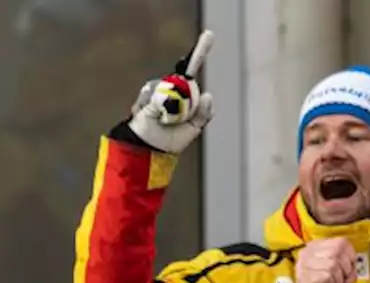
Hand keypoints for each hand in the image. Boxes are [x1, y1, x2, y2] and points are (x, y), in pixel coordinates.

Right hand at [128, 30, 214, 153]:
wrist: (149, 148)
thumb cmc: (171, 140)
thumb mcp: (194, 129)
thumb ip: (203, 114)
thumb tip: (208, 94)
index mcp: (186, 96)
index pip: (192, 72)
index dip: (199, 54)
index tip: (210, 35)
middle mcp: (172, 89)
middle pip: (183, 77)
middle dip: (188, 83)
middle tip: (184, 107)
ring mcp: (159, 91)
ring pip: (170, 86)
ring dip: (173, 105)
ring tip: (168, 119)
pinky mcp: (147, 95)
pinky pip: (155, 93)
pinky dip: (157, 105)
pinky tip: (155, 116)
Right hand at [295, 238, 357, 282]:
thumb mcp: (347, 276)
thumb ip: (351, 266)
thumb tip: (352, 264)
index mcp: (319, 247)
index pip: (341, 242)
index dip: (350, 256)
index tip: (347, 269)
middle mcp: (308, 252)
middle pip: (337, 252)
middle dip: (344, 270)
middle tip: (339, 280)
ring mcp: (303, 264)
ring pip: (332, 264)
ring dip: (337, 280)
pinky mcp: (303, 277)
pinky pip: (326, 276)